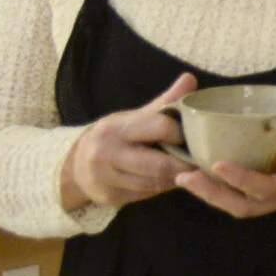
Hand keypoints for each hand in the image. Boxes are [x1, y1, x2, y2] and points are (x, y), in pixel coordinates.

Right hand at [61, 73, 198, 210]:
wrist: (76, 164)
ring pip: (154, 183)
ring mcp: (106, 178)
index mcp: (116, 127)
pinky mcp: (110, 197)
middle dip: (183, 165)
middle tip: (199, 162)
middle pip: (159, 164)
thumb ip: (165, 101)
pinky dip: (161, 188)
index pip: (160, 127)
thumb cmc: (115, 136)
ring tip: (188, 172)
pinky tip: (169, 181)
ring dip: (175, 179)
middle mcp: (107, 153)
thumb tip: (191, 79)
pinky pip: (145, 194)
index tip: (194, 136)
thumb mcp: (135, 116)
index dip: (181, 134)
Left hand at [175, 127, 275, 217]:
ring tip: (183, 176)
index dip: (243, 179)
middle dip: (212, 193)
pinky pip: (231, 194)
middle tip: (186, 176)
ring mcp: (265, 198)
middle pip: (241, 205)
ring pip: (233, 203)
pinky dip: (211, 187)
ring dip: (207, 192)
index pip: (267, 189)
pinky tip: (193, 172)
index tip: (219, 164)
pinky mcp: (255, 192)